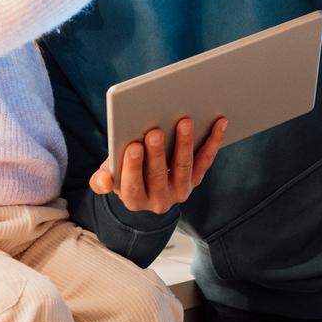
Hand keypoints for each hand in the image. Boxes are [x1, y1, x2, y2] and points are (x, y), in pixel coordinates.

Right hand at [89, 116, 227, 212]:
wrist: (148, 186)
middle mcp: (158, 200)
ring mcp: (180, 190)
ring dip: (185, 143)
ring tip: (184, 121)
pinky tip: (219, 122)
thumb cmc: (125, 172)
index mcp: (133, 199)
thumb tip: (104, 181)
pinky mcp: (196, 179)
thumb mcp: (110, 177)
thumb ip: (102, 179)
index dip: (132, 167)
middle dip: (156, 153)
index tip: (133, 146)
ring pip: (184, 166)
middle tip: (155, 131)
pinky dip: (213, 140)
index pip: (132, 186)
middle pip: (158, 175)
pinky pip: (206, 159)